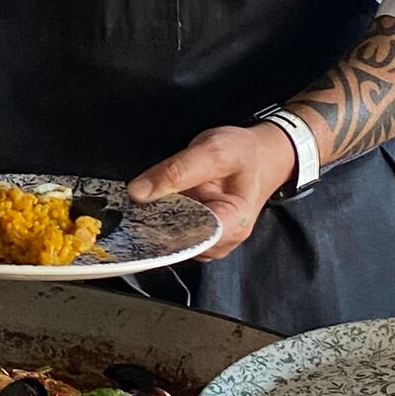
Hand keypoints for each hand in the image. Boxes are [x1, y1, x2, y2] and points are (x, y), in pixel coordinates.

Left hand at [126, 122, 296, 261]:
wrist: (260, 154)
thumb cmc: (244, 153)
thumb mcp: (212, 151)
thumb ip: (176, 170)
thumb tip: (138, 192)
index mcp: (233, 224)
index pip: (188, 242)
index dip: (159, 232)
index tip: (137, 217)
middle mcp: (222, 241)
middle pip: (177, 245)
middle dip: (152, 227)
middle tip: (134, 207)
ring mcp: (211, 240)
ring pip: (172, 241)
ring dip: (154, 224)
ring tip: (143, 204)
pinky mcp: (200, 233)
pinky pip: (174, 233)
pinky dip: (160, 221)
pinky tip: (153, 207)